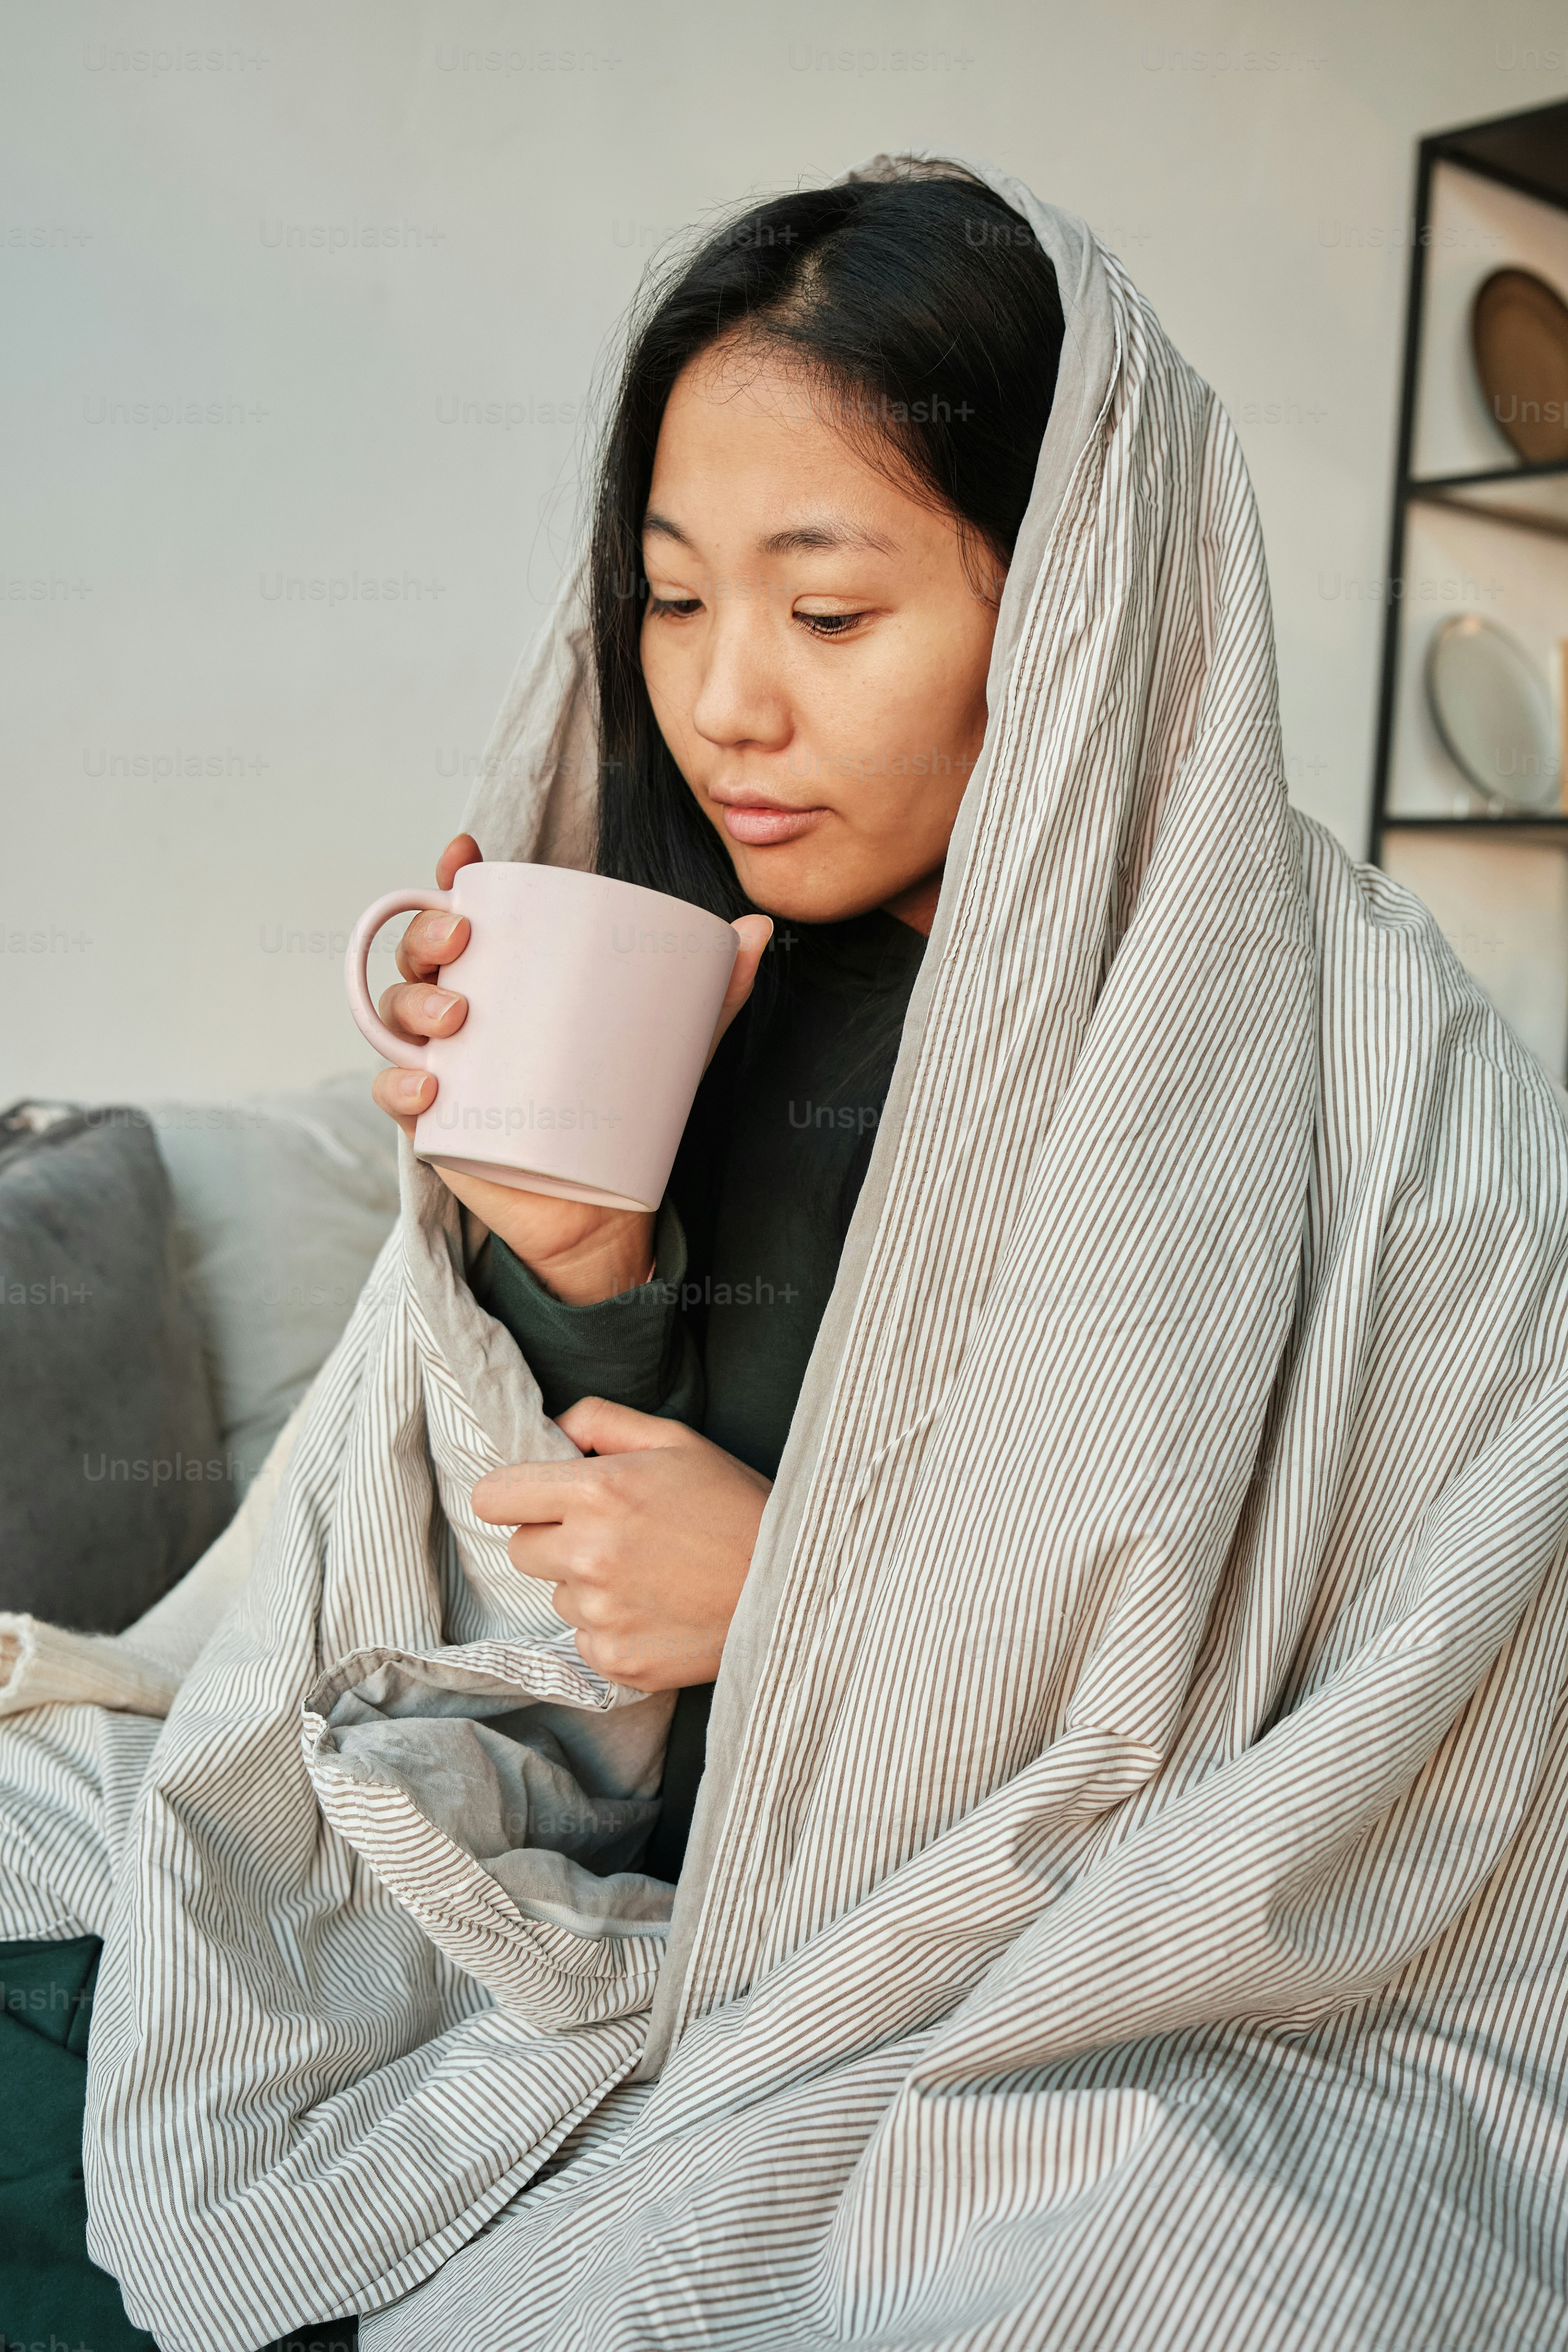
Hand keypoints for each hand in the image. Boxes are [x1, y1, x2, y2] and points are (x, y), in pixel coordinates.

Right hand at [371, 833, 771, 1302]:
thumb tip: (760, 930)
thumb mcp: (669, 1047)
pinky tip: (424, 1083)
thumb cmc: (618, 1110)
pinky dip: (398, 1085)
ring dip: (414, 1002)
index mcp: (507, 979)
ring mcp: (443, 1064)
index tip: (465, 852)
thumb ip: (709, 992)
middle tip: (463, 939)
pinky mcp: (435, 1123)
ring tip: (454, 1015)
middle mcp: (464, 1012)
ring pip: (399, 1014)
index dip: (453, 878)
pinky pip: (395, 1095)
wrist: (600, 1209)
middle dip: (428, 934)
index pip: (467, 914)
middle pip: (422, 955)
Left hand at [472, 1397, 771, 1691]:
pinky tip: (656, 1608)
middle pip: (519, 1549)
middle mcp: (588, 1554)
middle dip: (552, 1539)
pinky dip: (611, 1626)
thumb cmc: (734, 1505)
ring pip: (556, 1594)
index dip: (512, 1496)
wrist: (791, 1586)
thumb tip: (553, 1428)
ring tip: (648, 1573)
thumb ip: (601, 1421)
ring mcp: (600, 1613)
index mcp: (596, 1492)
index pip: (494, 1498)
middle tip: (610, 1535)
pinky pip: (584, 1637)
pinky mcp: (615, 1659)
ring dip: (586, 1584)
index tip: (536, 1500)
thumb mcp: (675, 1441)